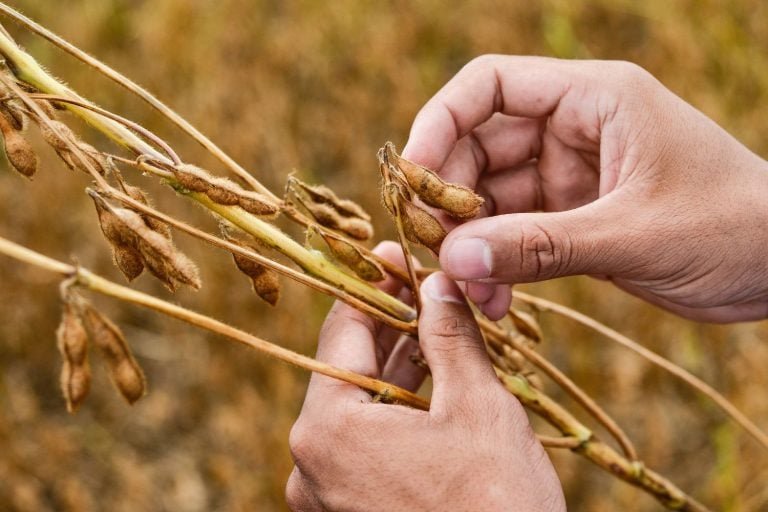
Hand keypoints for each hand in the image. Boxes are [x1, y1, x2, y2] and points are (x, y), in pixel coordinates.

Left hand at [286, 242, 564, 510]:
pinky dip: (394, 413)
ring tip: (432, 329)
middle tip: (422, 288)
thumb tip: (438, 283)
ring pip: (359, 409)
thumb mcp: (476, 405)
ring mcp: (325, 496)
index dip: (373, 286)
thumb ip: (449, 336)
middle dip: (388, 327)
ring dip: (395, 369)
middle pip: (348, 370)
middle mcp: (311, 464)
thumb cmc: (495, 504)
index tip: (394, 256)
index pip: (342, 332)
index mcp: (329, 430)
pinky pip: (365, 445)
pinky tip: (428, 385)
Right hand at [403, 56, 767, 322]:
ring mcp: (569, 178)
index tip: (412, 176)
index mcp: (592, 100)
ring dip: (471, 245)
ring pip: (490, 200)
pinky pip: (514, 236)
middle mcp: (572, 131)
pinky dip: (497, 267)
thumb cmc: (734, 227)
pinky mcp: (572, 220)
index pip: (491, 86)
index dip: (440, 122)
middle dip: (450, 201)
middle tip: (437, 254)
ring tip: (469, 292)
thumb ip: (541, 247)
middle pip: (477, 148)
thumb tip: (453, 260)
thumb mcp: (634, 234)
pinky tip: (495, 302)